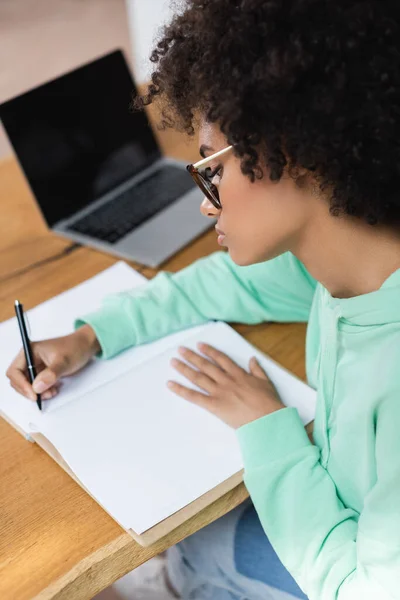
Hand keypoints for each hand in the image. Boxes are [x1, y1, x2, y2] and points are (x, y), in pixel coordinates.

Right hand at [6, 325, 99, 401]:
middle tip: (42, 396)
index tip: (33, 393)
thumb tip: (37, 387)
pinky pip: (37, 386)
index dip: (21, 384)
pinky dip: (43, 391)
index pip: (15, 371)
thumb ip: (50, 374)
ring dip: (37, 392)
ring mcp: (36, 366)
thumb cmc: (75, 347)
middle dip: (29, 390)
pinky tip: (54, 389)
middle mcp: (30, 359)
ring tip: (51, 392)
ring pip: (27, 385)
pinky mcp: (42, 373)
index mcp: (30, 351)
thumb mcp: (63, 361)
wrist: (86, 346)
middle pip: (18, 380)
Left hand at [168, 343, 284, 428]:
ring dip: (184, 368)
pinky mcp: (214, 405)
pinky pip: (194, 397)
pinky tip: (171, 384)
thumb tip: (252, 359)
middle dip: (192, 356)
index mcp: (238, 374)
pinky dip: (181, 390)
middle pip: (206, 365)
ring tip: (174, 362)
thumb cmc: (269, 403)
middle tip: (180, 350)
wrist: (267, 419)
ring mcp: (219, 392)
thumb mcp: (266, 382)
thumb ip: (257, 369)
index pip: (221, 359)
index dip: (209, 351)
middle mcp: (226, 380)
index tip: (200, 345)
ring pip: (198, 377)